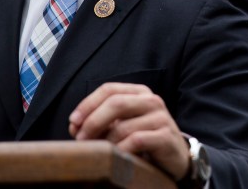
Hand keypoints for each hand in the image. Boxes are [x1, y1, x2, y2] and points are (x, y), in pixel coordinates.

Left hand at [68, 82, 189, 180]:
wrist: (175, 157)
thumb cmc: (144, 139)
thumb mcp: (121, 126)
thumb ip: (99, 122)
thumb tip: (74, 125)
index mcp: (139, 92)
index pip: (109, 89)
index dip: (88, 104)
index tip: (73, 121)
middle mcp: (151, 100)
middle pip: (116, 103)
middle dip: (93, 121)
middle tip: (80, 139)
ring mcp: (161, 117)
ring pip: (123, 126)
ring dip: (105, 142)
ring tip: (100, 152)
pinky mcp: (166, 136)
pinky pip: (136, 141)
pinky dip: (121, 150)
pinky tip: (117, 157)